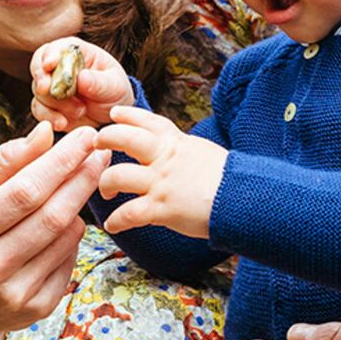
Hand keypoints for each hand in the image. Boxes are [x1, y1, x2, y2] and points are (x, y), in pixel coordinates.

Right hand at [0, 120, 109, 339]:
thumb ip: (5, 161)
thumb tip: (45, 132)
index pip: (24, 191)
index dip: (60, 162)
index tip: (85, 136)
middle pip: (51, 217)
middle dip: (81, 179)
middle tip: (101, 152)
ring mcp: (13, 295)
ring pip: (65, 239)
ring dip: (79, 206)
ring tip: (81, 182)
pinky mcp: (35, 310)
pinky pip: (69, 262)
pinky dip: (74, 236)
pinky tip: (68, 222)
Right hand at [29, 37, 133, 130]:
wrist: (112, 116)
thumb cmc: (115, 92)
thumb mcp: (114, 86)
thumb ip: (99, 82)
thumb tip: (82, 77)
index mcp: (75, 53)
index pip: (56, 48)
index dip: (49, 55)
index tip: (49, 65)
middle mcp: (58, 67)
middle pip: (39, 67)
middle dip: (41, 79)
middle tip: (46, 89)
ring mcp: (51, 87)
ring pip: (39, 92)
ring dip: (55, 104)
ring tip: (79, 111)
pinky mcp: (48, 106)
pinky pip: (39, 110)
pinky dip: (49, 117)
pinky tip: (63, 123)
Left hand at [94, 105, 226, 238]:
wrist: (243, 198)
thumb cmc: (229, 179)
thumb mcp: (203, 153)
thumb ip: (183, 151)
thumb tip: (175, 151)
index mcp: (177, 143)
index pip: (147, 121)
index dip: (128, 115)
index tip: (115, 114)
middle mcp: (164, 159)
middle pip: (124, 138)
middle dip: (105, 139)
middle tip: (97, 145)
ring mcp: (161, 183)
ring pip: (117, 175)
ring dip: (105, 183)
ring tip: (106, 191)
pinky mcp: (161, 208)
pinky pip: (128, 214)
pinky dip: (116, 221)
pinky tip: (112, 225)